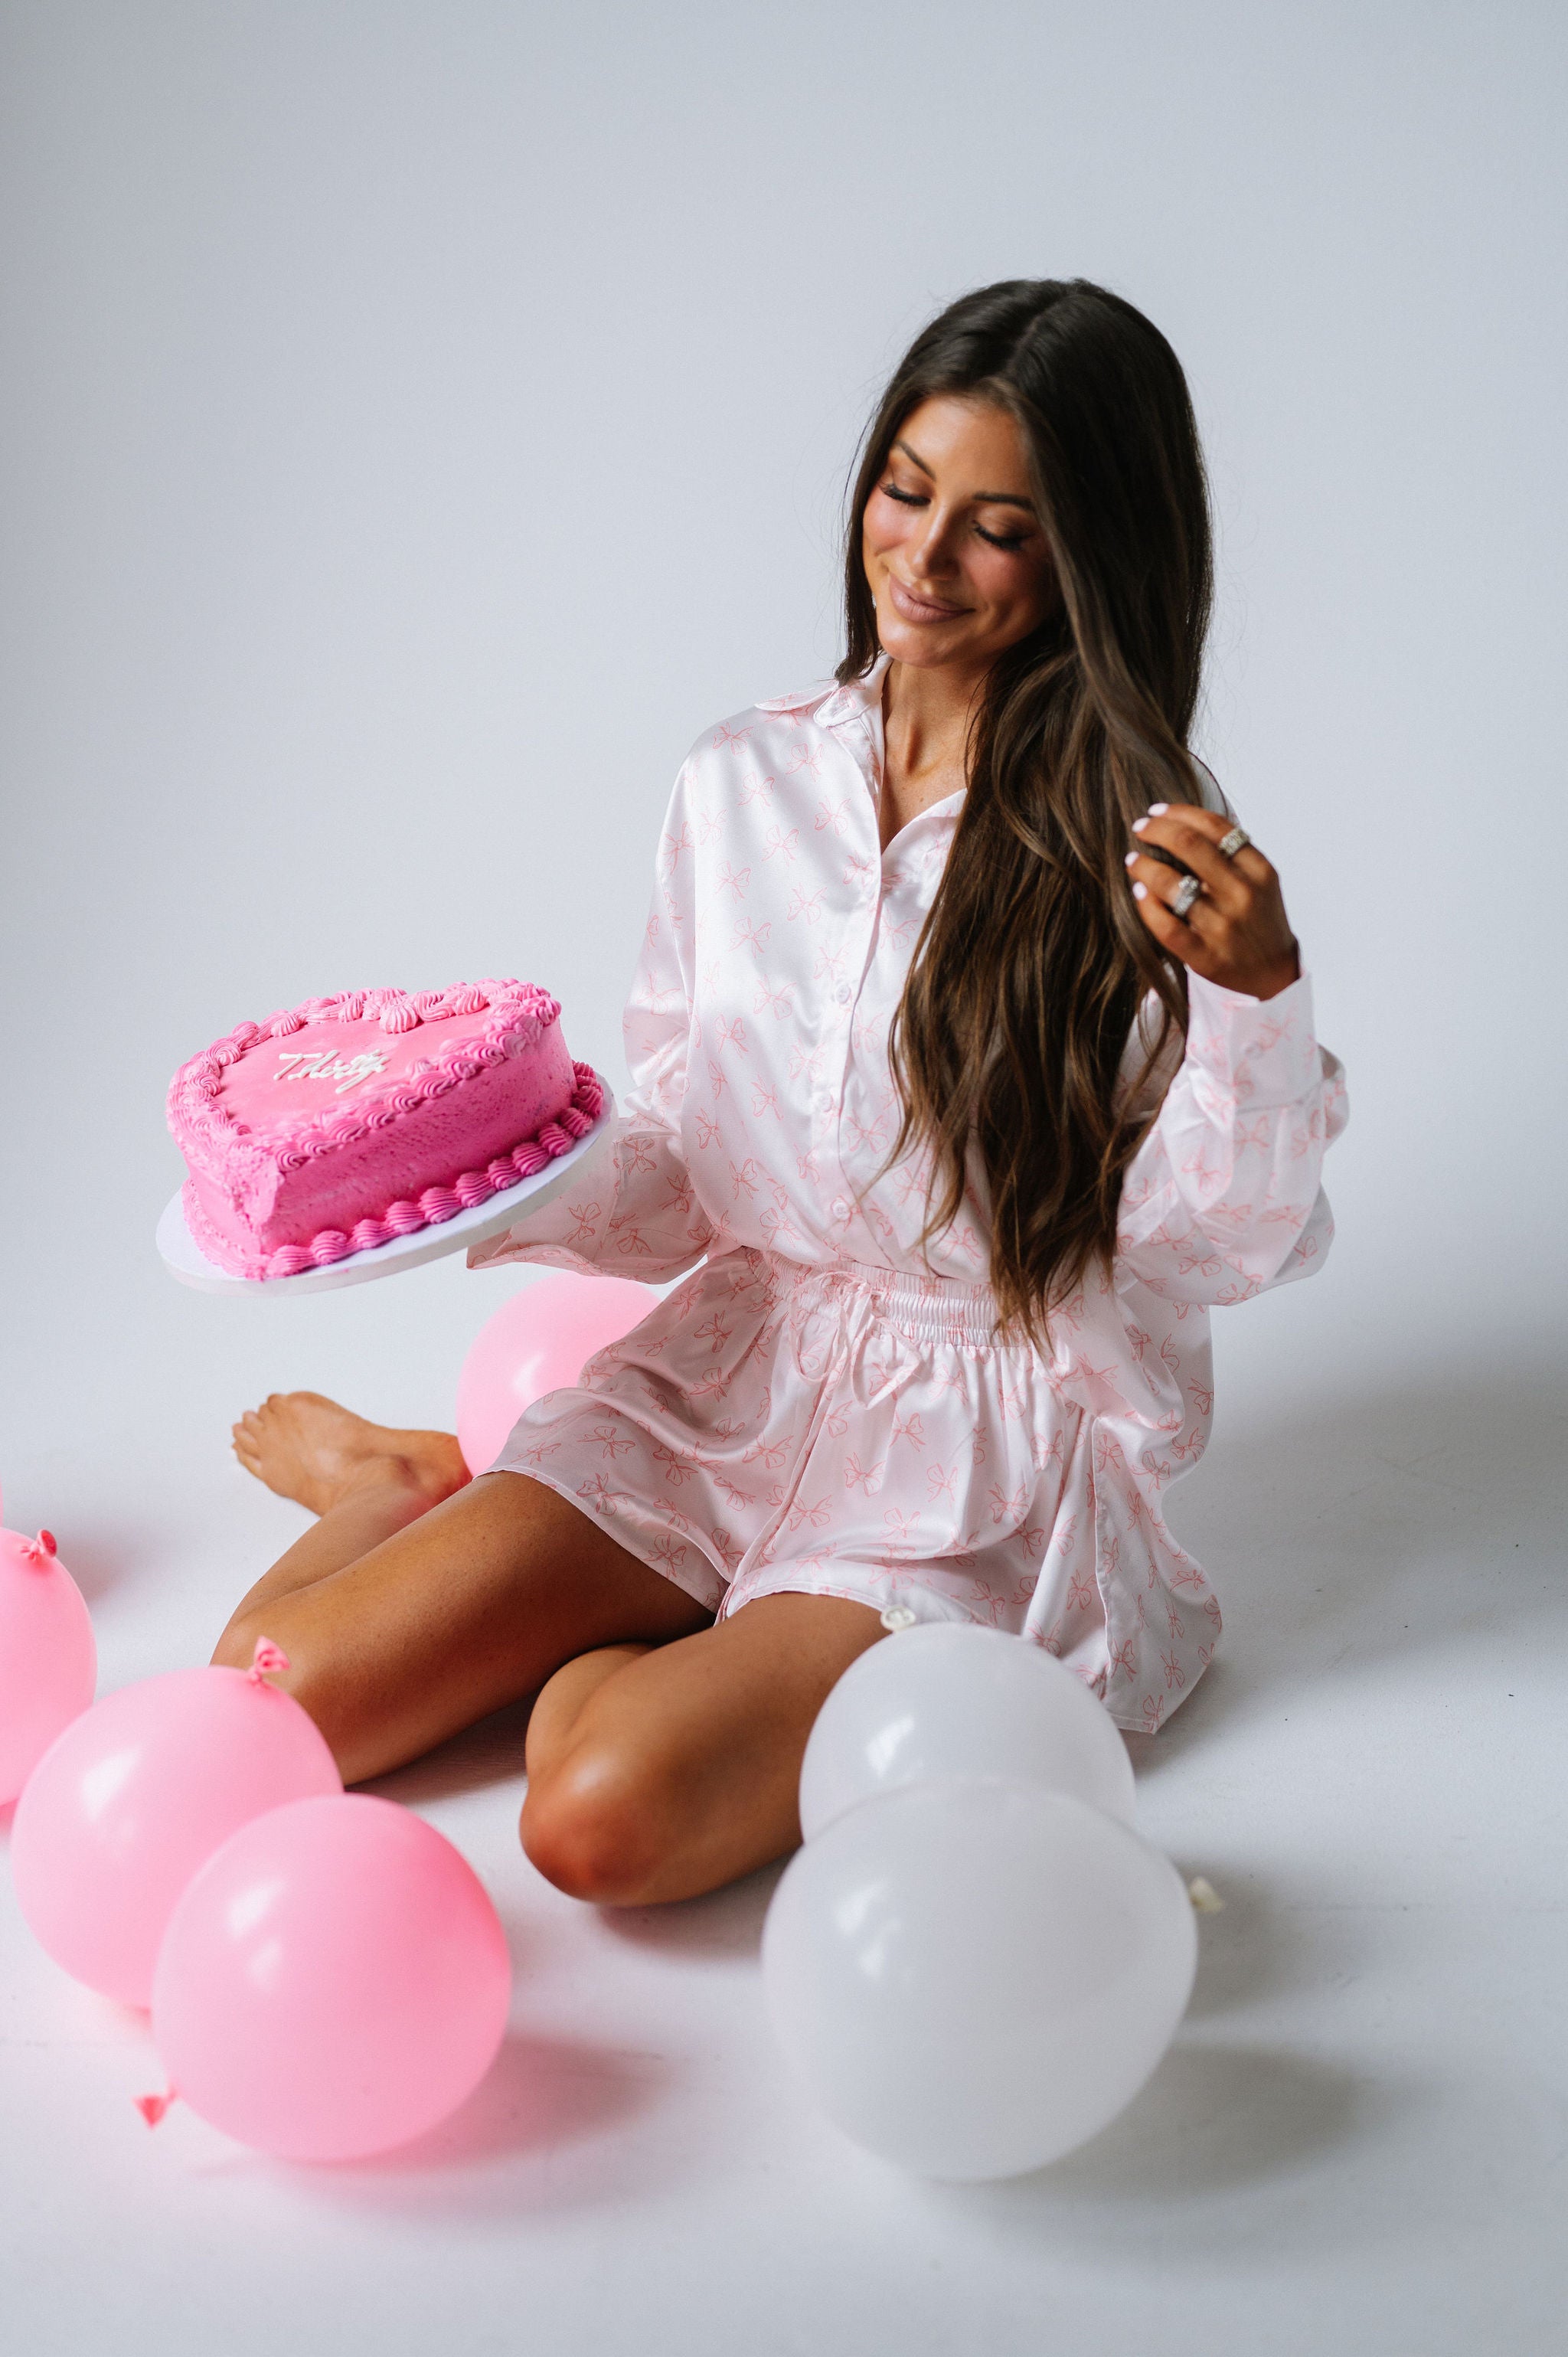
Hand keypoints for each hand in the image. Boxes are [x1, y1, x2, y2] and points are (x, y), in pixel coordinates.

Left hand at [1125, 803, 1299, 1001]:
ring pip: (1171, 884)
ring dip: (1144, 866)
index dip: (1179, 812)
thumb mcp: (1260, 881)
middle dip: (1156, 830)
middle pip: (1189, 845)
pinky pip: (1166, 926)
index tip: (1157, 811)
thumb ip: (1232, 853)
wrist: (1273, 974)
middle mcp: (1242, 894)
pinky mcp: (1204, 955)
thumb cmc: (1259, 920)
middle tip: (1140, 828)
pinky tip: (1138, 892)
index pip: (1214, 827)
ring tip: (1133, 860)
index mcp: (1258, 870)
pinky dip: (1147, 905)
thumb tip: (1184, 820)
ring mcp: (1223, 926)